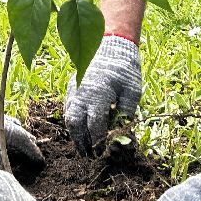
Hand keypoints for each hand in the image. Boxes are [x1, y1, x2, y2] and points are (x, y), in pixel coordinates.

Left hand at [0, 92, 42, 168]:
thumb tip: (5, 166)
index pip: (20, 138)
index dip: (31, 149)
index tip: (39, 160)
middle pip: (17, 130)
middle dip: (27, 142)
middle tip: (34, 154)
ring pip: (9, 125)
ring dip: (18, 136)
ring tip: (24, 145)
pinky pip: (1, 124)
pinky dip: (8, 131)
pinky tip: (3, 137)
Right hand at [63, 34, 141, 154]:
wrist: (112, 44)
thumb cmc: (125, 69)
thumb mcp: (132, 92)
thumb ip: (126, 114)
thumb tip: (122, 138)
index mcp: (98, 94)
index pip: (94, 125)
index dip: (98, 142)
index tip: (103, 154)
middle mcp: (82, 93)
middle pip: (76, 124)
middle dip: (82, 143)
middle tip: (90, 157)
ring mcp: (74, 89)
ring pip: (69, 117)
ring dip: (75, 135)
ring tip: (84, 148)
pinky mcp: (72, 86)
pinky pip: (68, 108)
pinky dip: (72, 122)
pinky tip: (80, 130)